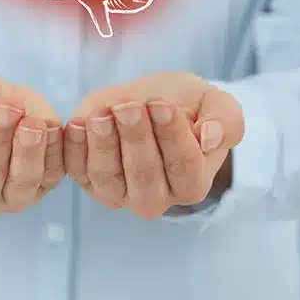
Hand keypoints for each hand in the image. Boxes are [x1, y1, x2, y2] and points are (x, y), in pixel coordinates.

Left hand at [63, 72, 242, 219]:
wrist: (147, 101)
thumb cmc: (185, 105)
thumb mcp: (214, 104)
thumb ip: (226, 120)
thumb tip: (210, 137)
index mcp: (192, 184)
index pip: (184, 167)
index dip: (172, 136)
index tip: (162, 104)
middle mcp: (155, 198)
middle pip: (144, 174)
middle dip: (136, 138)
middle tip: (129, 107)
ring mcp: (118, 193)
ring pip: (108, 176)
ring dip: (103, 144)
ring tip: (102, 114)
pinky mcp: (87, 180)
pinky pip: (76, 169)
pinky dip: (74, 148)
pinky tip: (78, 123)